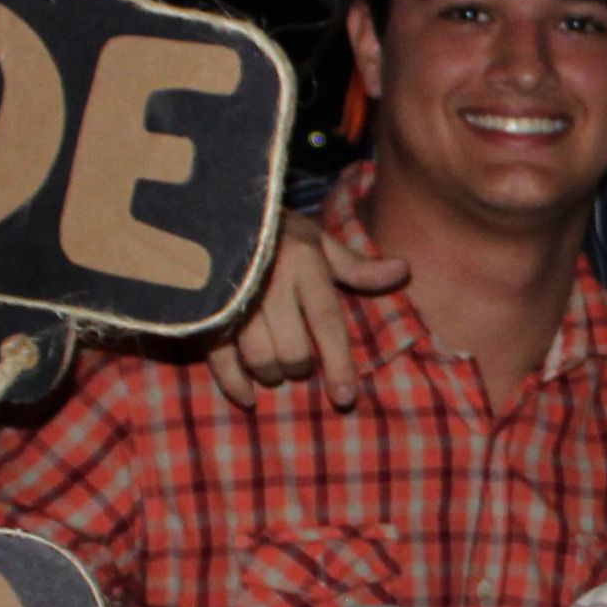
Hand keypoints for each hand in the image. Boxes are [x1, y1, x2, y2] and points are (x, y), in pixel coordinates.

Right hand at [217, 226, 405, 410]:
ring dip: (271, 373)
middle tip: (299, 364)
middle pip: (294, 349)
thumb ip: (354, 265)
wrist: (209, 210)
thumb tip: (403, 271)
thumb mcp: (315, 240)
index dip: (338, 363)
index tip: (346, 396)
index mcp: (303, 263)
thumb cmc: (272, 230)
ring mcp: (233, 297)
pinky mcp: (204, 310)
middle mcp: (270, 282)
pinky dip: (235, 383)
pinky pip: (220, 358)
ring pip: (260, 358)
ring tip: (274, 369)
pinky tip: (247, 395)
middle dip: (300, 367)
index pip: (327, 322)